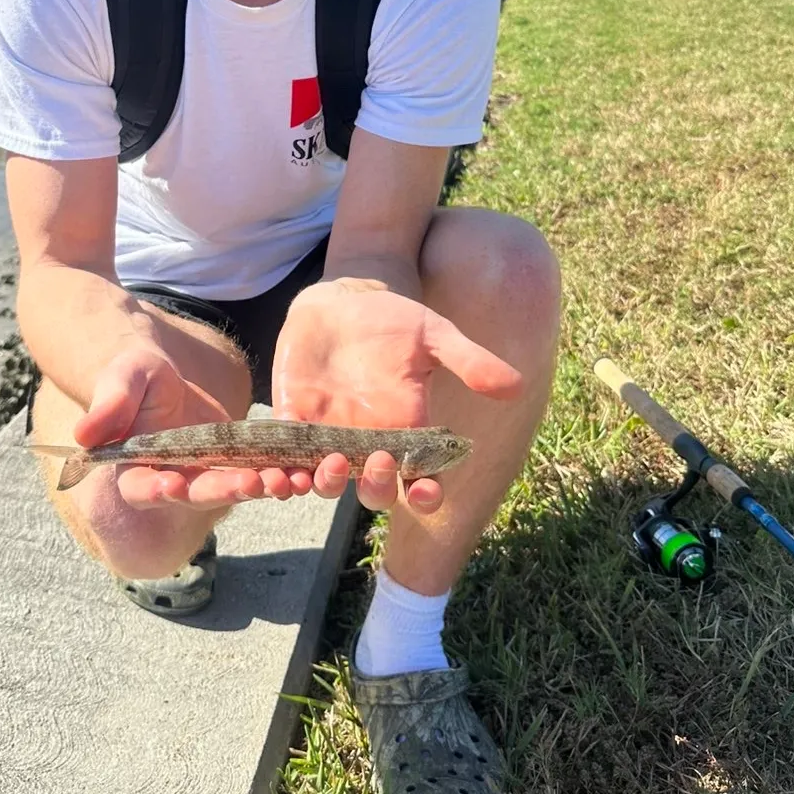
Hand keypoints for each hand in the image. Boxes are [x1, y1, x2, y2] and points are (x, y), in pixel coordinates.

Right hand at [76, 348, 315, 509]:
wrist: (161, 370)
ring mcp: (208, 475)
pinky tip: (311, 469)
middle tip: (258, 483)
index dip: (158, 489)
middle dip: (229, 490)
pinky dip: (286, 472)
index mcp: (136, 469)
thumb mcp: (122, 379)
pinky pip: (262, 471)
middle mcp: (173, 481)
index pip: (143, 488)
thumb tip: (82, 435)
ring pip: (237, 488)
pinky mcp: (237, 463)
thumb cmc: (133, 371)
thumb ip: (109, 405)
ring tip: (294, 480)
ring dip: (266, 487)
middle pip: (199, 494)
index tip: (174, 484)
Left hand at [271, 281, 521, 513]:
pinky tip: (278, 475)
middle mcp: (368, 443)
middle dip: (376, 487)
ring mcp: (329, 435)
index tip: (427, 491)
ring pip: (325, 482)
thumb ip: (469, 361)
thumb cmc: (395, 319)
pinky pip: (285, 458)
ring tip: (328, 468)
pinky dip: (281, 473)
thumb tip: (515, 387)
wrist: (345, 298)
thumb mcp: (435, 335)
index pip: (419, 480)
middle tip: (379, 462)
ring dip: (325, 485)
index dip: (425, 495)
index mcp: (407, 431)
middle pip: (373, 489)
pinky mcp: (293, 419)